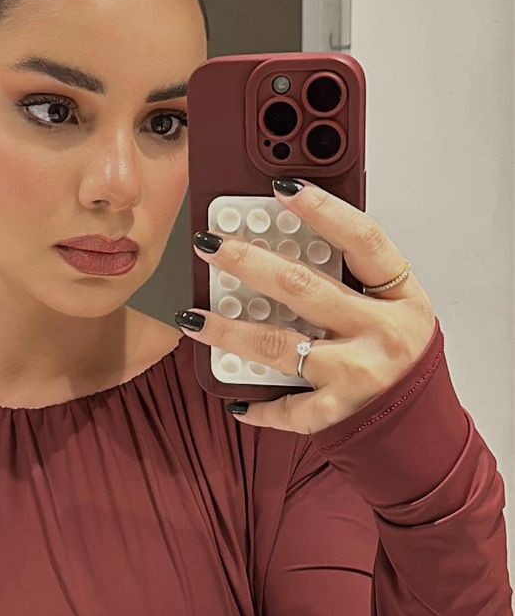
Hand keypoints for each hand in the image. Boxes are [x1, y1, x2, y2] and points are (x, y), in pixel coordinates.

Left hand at [178, 178, 437, 432]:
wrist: (422, 427)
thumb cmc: (402, 361)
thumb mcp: (395, 312)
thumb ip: (354, 282)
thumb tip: (288, 244)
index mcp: (401, 298)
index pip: (363, 241)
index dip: (324, 210)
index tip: (283, 188)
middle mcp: (382, 332)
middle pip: (304, 287)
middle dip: (249, 262)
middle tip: (211, 244)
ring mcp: (359, 374)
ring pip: (279, 344)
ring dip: (229, 331)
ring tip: (193, 316)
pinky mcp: (339, 412)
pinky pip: (287, 406)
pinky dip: (257, 405)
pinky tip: (234, 398)